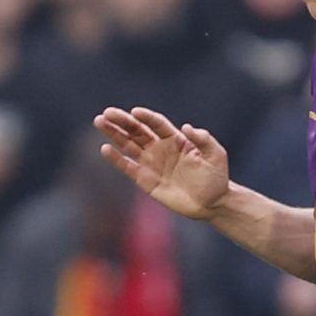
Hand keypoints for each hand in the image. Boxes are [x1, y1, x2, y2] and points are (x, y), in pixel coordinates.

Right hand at [95, 106, 228, 219]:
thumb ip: (203, 139)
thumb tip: (186, 127)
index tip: (135, 112)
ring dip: (114, 134)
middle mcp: (160, 148)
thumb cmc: (216, 177)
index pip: (156, 124)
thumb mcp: (216, 155)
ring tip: (99, 122)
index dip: (146, 117)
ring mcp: (151, 163)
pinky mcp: (145, 180)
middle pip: (137, 131)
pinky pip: (128, 167)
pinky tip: (105, 149)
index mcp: (176, 139)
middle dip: (122, 121)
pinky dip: (116, 159)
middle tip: (106, 113)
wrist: (212, 203)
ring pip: (128, 145)